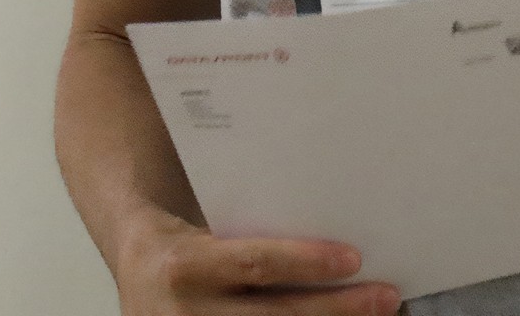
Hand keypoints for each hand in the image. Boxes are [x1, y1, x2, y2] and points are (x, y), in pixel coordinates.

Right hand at [115, 210, 399, 315]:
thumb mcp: (205, 226)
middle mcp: (186, 314)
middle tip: (386, 295)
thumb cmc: (183, 236)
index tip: (354, 258)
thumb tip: (331, 213)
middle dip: (335, 308)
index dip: (305, 262)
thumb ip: (253, 231)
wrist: (133, 265)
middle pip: (275, 315)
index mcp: (184, 267)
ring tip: (375, 312)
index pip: (254, 264)